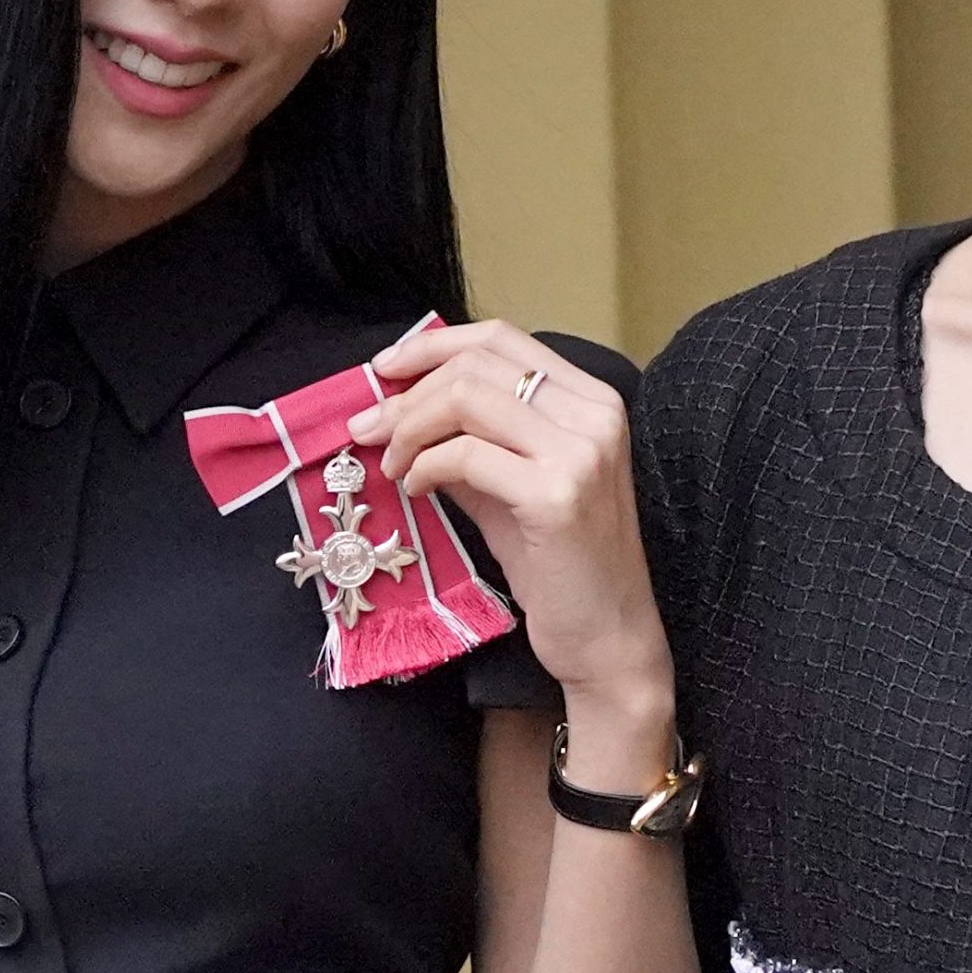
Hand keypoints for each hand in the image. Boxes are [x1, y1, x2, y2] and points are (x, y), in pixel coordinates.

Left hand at [352, 322, 675, 766]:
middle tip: (366, 429)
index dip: (431, 346)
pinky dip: (425, 466)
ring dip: (409, 428)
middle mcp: (595, 415)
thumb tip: (395, 408)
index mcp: (590, 400)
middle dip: (406, 393)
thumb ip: (467, 439)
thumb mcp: (507, 485)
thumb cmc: (557, 563)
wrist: (605, 635)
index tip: (381, 370)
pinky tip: (417, 489)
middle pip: (476, 364)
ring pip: (466, 398)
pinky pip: (465, 455)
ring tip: (392, 464)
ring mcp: (581, 452)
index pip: (500, 338)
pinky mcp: (557, 494)